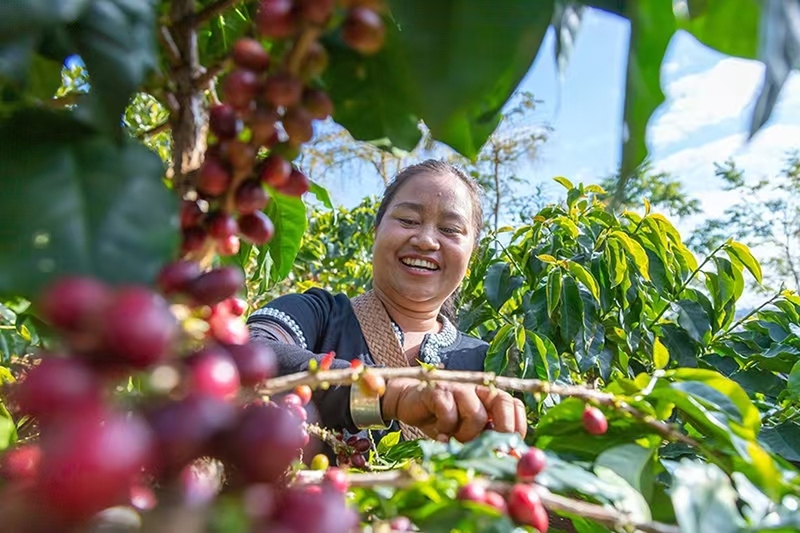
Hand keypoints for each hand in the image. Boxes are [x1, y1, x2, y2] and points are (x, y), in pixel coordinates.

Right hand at [381, 378, 526, 441]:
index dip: (517, 426)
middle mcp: (476, 388)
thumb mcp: (468, 432)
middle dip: (501, 429)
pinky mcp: (437, 391)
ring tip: (453, 438)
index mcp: (488, 396)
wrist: (409, 403)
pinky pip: (449, 413)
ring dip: (466, 434)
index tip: (510, 449)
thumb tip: (512, 457)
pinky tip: (439, 432)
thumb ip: (486, 438)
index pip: (514, 404)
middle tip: (490, 448)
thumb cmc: (442, 420)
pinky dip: (445, 428)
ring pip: (476, 414)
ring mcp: (458, 388)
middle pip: (502, 401)